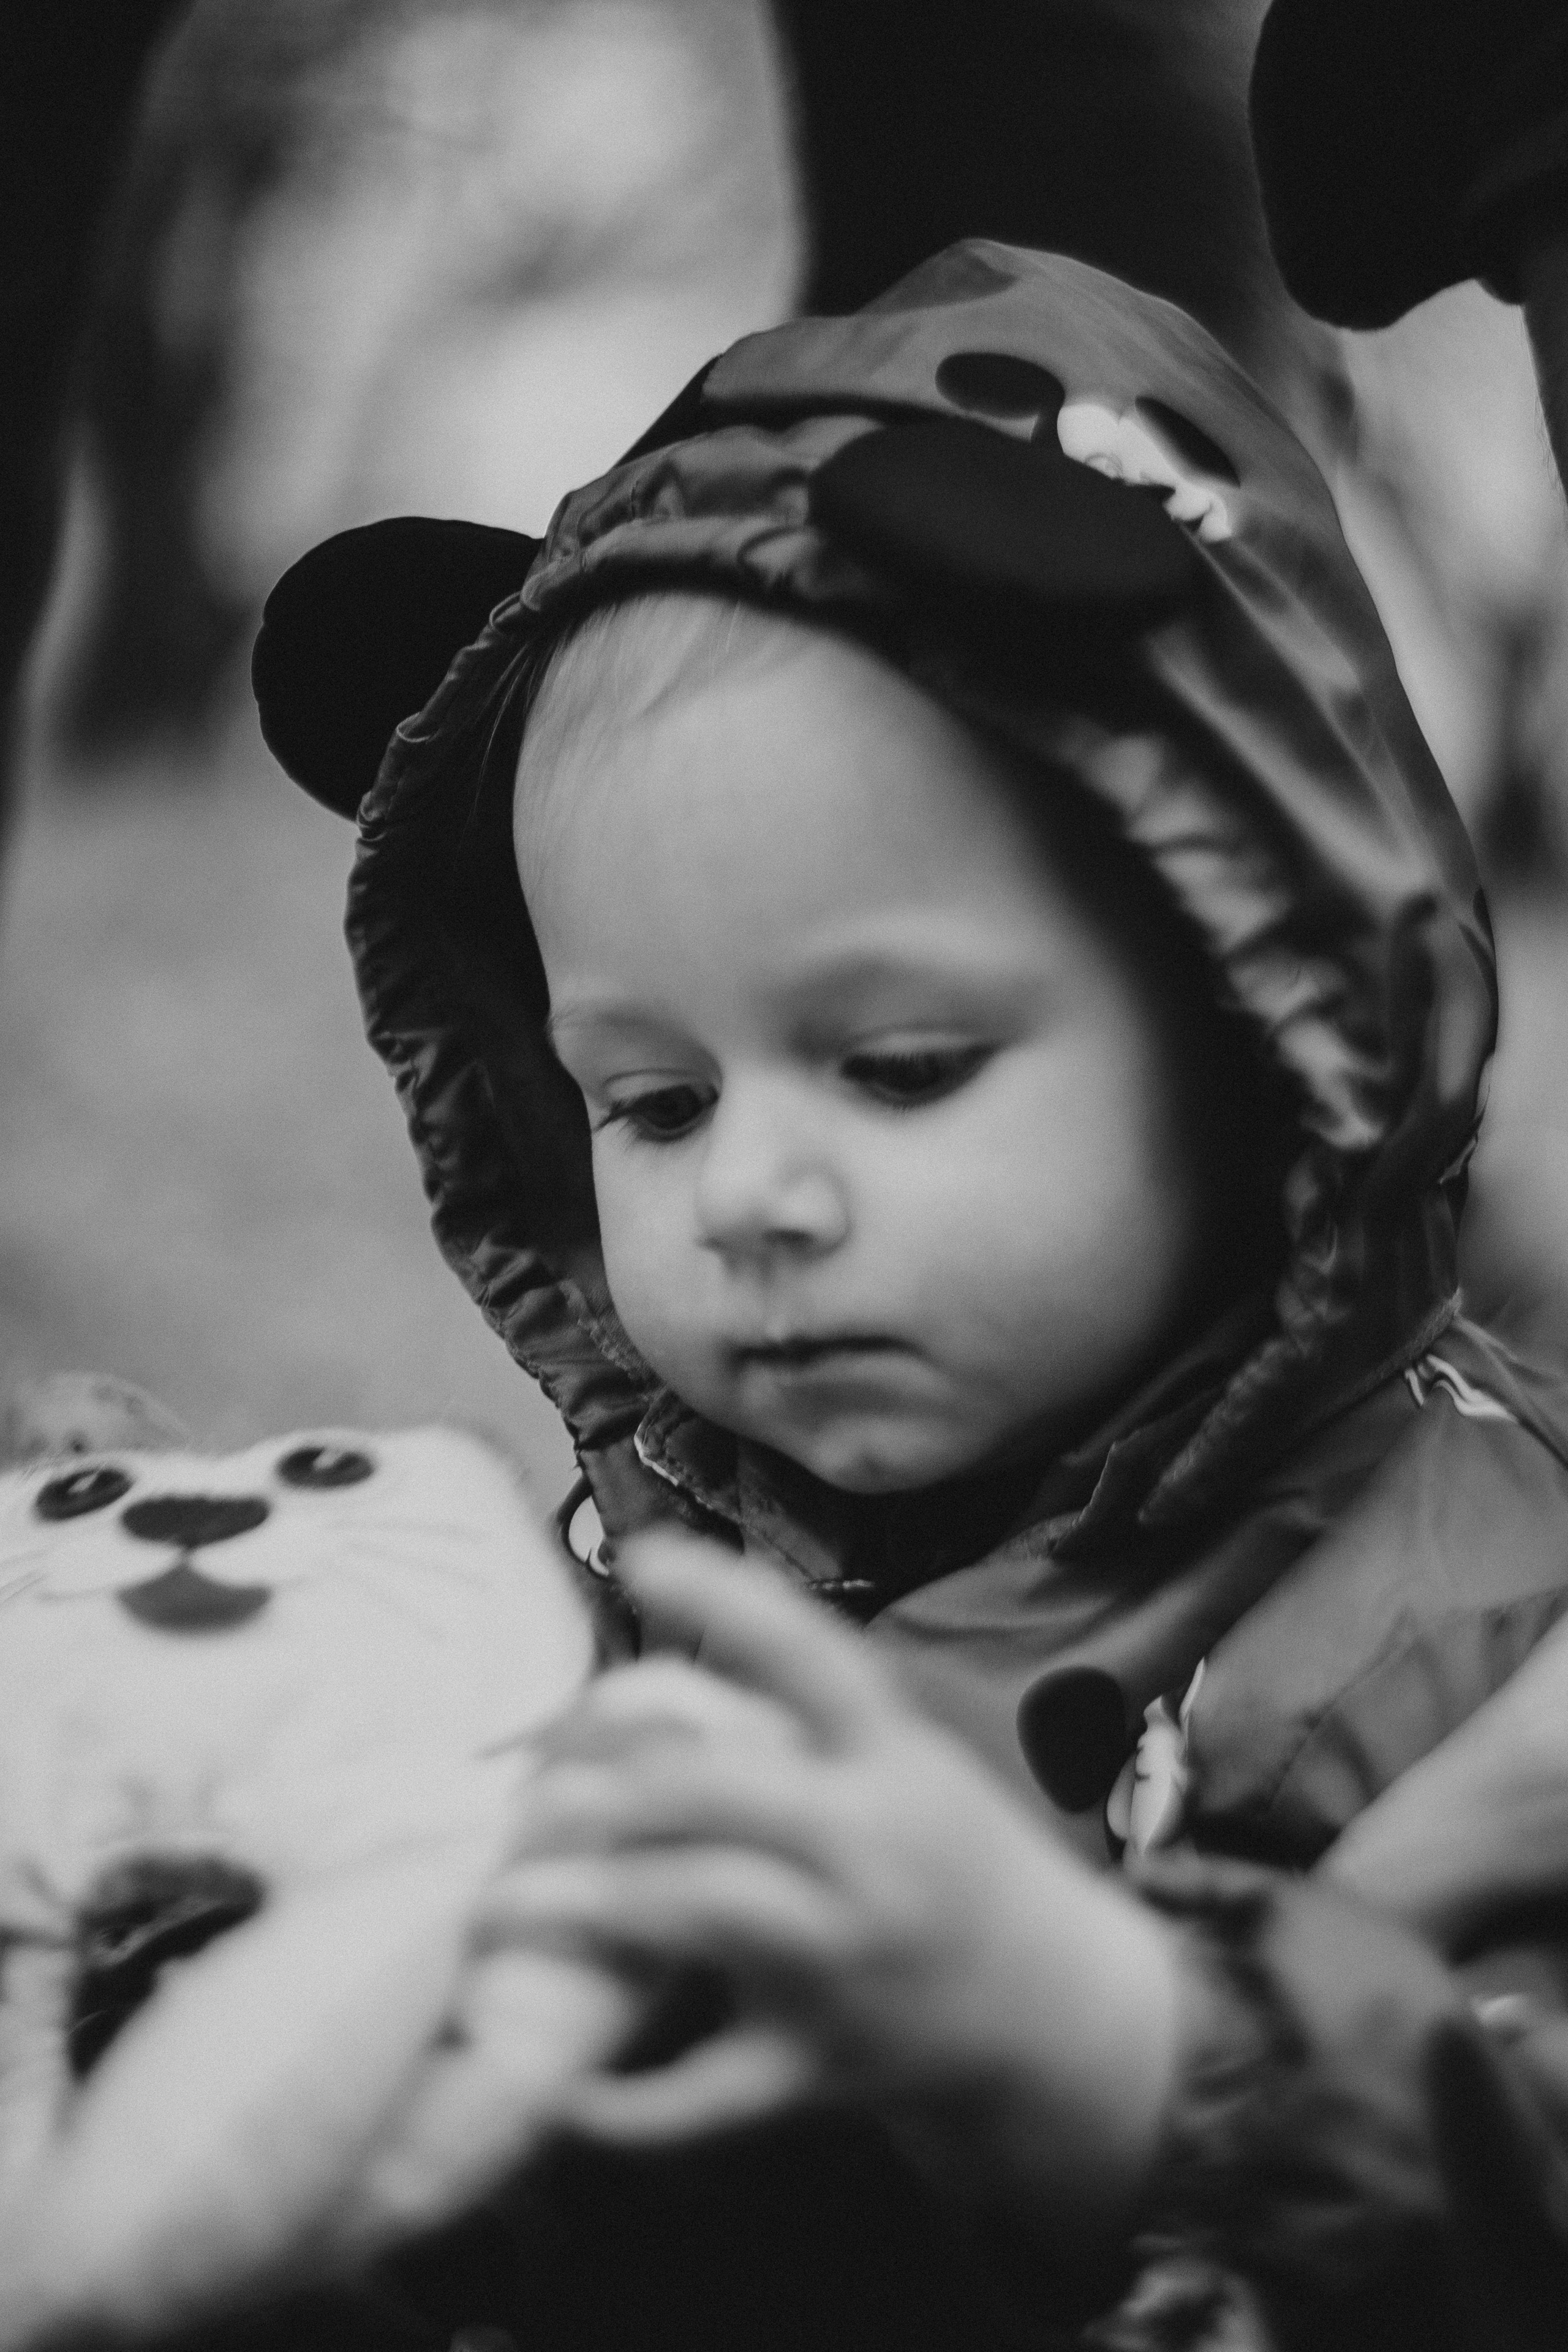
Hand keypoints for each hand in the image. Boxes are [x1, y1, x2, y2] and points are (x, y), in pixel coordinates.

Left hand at [481, 1535, 1181, 2237]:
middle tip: (521, 1796)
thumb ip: (797, 1735)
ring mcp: (845, 1963)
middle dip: (599, 1790)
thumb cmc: (953, 1862)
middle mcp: (871, 1849)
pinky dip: (624, 2106)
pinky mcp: (819, 2068)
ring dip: (585, 1906)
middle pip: (715, 1792)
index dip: (723, 1598)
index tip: (637, 1553)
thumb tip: (639, 1703)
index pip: (809, 1654)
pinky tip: (553, 2088)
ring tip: (500, 1904)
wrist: (1062, 2013)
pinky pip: (708, 2096)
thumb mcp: (904, 1768)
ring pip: (699, 1915)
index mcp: (894, 1758)